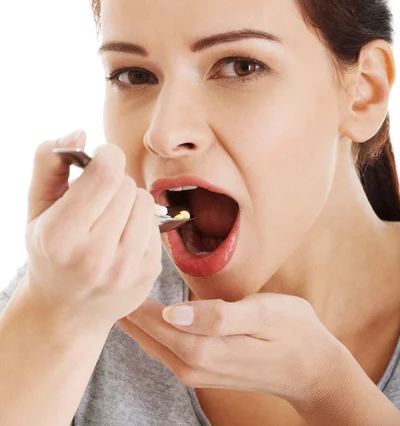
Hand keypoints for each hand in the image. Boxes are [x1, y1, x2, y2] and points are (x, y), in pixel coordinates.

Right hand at [24, 131, 162, 332]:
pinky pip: (155, 223)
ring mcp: (125, 269)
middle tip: (98, 199)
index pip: (107, 173)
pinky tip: (121, 237)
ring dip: (129, 200)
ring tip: (110, 217)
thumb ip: (50, 162)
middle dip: (114, 182)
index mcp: (61, 236)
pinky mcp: (147, 274)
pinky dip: (140, 222)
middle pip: (126, 185)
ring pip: (145, 201)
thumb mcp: (37, 207)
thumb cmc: (49, 251)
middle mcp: (94, 256)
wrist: (65, 312)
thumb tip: (80, 133)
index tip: (98, 160)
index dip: (106, 155)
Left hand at [117, 291, 343, 406]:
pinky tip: (141, 311)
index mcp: (204, 349)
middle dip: (124, 305)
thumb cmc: (293, 332)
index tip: (114, 266)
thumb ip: (217, 315)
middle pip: (145, 333)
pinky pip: (163, 347)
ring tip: (115, 286)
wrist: (313, 370)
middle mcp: (192, 366)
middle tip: (104, 272)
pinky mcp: (200, 369)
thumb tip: (173, 311)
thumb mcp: (263, 313)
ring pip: (150, 342)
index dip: (132, 294)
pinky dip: (147, 328)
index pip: (153, 320)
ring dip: (132, 318)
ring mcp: (195, 371)